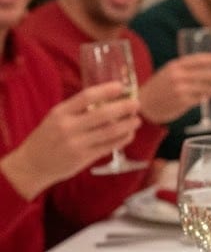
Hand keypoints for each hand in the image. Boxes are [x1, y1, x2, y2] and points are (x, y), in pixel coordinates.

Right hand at [0, 81, 140, 198]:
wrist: (33, 164)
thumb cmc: (47, 137)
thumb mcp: (55, 118)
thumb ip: (76, 110)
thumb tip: (106, 99)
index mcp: (60, 113)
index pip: (86, 97)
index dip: (106, 90)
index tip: (121, 86)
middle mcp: (68, 127)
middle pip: (103, 114)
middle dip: (124, 108)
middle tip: (137, 104)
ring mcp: (77, 143)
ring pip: (109, 132)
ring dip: (127, 125)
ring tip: (137, 120)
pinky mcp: (84, 158)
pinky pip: (108, 147)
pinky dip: (122, 139)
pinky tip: (129, 135)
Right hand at [138, 54, 210, 123]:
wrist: (144, 103)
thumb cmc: (159, 87)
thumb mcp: (169, 72)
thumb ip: (185, 69)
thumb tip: (209, 68)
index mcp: (175, 65)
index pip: (200, 59)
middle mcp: (178, 75)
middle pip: (207, 74)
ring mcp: (181, 89)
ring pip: (207, 87)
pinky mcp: (183, 101)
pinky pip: (200, 98)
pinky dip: (206, 97)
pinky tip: (208, 97)